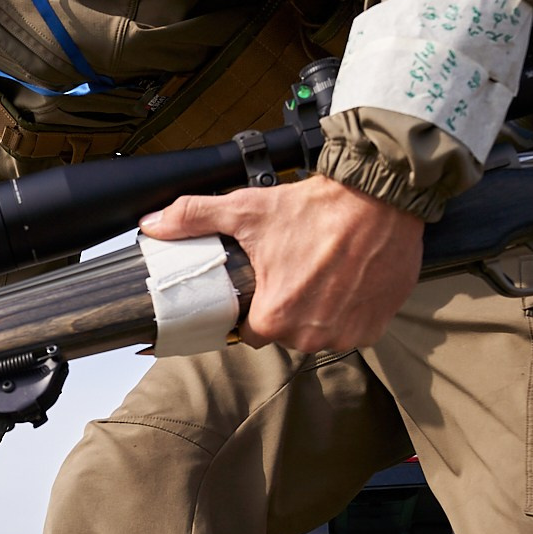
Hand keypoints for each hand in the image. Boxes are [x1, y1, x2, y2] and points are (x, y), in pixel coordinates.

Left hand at [140, 176, 422, 352]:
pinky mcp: (375, 326)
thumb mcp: (247, 210)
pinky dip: (349, 310)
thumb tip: (153, 225)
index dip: (254, 307)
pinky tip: (347, 281)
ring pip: (319, 331)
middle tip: (295, 269)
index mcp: (275, 317)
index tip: (263, 285)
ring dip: (318, 310)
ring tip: (323, 272)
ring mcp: (346, 333)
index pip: (251, 331)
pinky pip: (352, 328)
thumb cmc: (316, 208)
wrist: (379, 198)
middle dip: (287, 305)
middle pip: (286, 332)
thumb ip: (194, 218)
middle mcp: (311, 335)